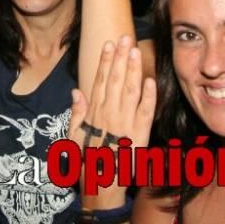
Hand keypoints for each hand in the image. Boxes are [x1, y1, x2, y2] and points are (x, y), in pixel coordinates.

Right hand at [68, 35, 155, 207]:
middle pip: (116, 80)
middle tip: (125, 37)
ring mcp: (125, 123)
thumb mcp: (74, 137)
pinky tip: (150, 80)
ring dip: (133, 69)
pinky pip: (145, 112)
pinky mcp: (140, 135)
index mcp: (95, 113)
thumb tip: (76, 91)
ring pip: (130, 90)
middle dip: (120, 57)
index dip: (105, 61)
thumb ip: (77, 113)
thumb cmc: (87, 161)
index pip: (101, 81)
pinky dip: (148, 96)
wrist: (101, 186)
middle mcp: (110, 114)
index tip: (109, 44)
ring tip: (135, 50)